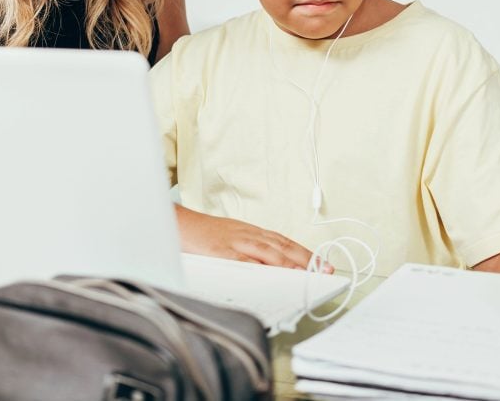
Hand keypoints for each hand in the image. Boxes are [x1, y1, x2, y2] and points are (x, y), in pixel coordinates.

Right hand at [175, 205, 330, 271]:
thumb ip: (246, 252)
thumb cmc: (199, 234)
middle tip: (325, 269)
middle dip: (306, 258)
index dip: (303, 252)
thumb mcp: (227, 240)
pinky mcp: (221, 252)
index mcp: (249, 232)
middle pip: (282, 245)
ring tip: (309, 274)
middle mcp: (246, 234)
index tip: (320, 262)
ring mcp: (235, 242)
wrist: (175, 223)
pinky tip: (275, 276)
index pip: (283, 241)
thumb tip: (265, 268)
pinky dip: (262, 268)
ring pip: (269, 251)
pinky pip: (245, 260)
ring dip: (291, 263)